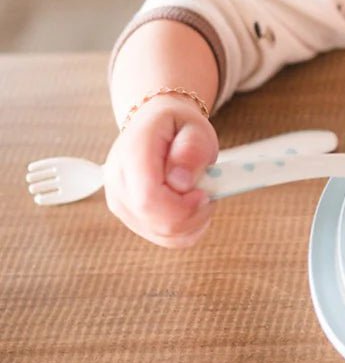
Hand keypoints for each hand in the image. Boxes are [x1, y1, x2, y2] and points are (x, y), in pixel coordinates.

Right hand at [103, 95, 218, 247]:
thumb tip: (182, 182)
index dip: (181, 206)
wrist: (155, 125)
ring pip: (160, 234)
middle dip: (191, 215)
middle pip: (154, 220)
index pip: (148, 198)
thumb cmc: (177, 125)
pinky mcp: (129, 216)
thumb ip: (192, 150)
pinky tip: (192, 208)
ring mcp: (119, 202)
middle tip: (208, 193)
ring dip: (191, 223)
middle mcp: (117, 181)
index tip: (204, 194)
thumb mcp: (194, 127)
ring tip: (201, 195)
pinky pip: (161, 237)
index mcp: (132, 153)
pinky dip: (184, 230)